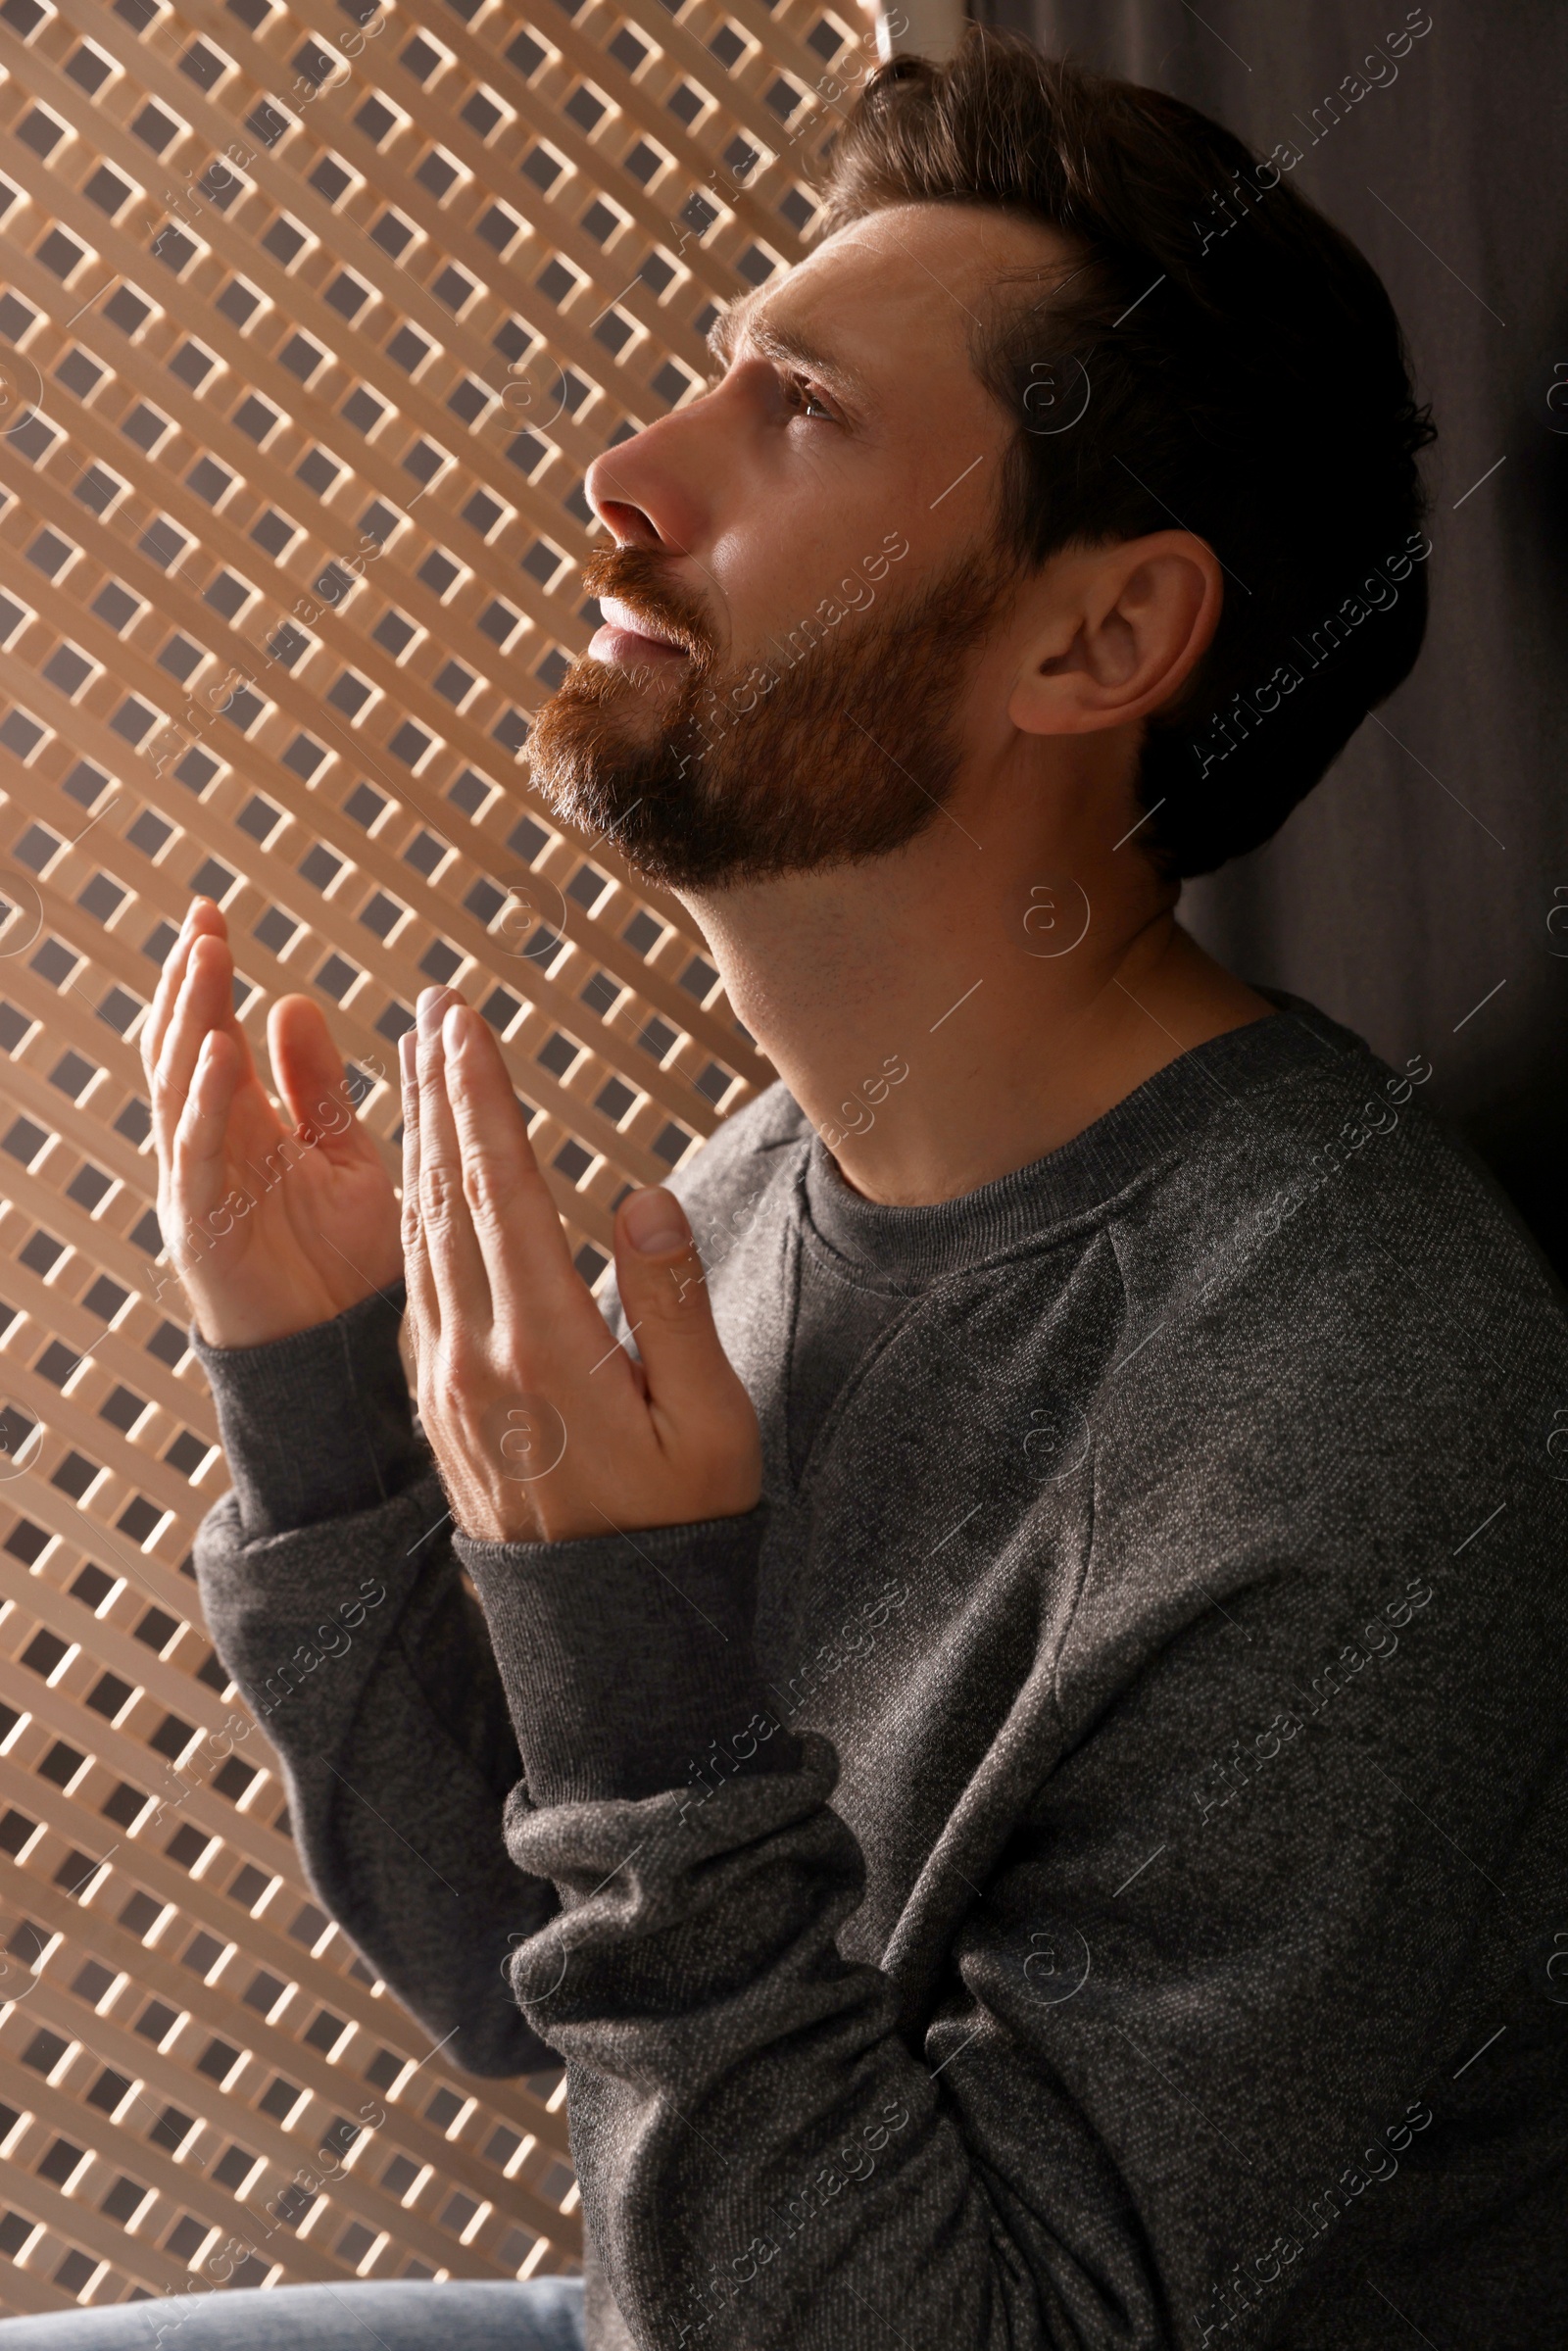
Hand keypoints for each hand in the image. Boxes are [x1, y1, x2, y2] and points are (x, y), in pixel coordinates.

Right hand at [143, 898, 403, 1347]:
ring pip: (180, 1089)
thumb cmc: (340, 1262)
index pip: (211, 1033)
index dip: (206, 978)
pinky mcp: (202, 1227)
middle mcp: (210, 1146)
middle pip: (183, 1049)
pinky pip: (197, 1155)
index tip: (211, 916)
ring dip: (192, 1022)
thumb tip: (290, 1001)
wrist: (337, 1353)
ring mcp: (197, 1184)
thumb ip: (315, 1087)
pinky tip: (220, 1054)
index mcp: (241, 1124)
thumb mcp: (343, 1154)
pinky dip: (206, 1102)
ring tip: (207, 960)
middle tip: (202, 922)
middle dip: (190, 985)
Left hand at [401, 985, 760, 1543]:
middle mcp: (478, 1356)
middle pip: (447, 1197)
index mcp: (546, 1348)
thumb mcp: (707, 1422)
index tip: (466, 1023)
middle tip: (435, 1010)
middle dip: (439, 1094)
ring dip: (419, 1143)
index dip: (481, 1099)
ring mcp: (450, 1382)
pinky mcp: (443, 1405)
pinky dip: (414, 1212)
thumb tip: (638, 1196)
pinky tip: (421, 1178)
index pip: (502, 1193)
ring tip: (420, 1066)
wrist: (605, 1639)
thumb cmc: (678, 1526)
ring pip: (420, 1236)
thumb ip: (672, 1305)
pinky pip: (415, 1286)